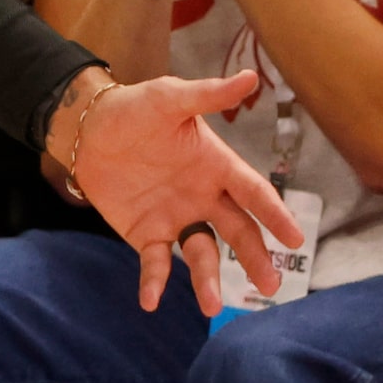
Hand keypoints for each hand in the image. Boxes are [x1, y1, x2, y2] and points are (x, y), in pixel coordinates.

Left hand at [46, 67, 303, 314]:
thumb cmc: (134, 109)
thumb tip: (252, 77)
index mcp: (217, 166)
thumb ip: (207, 94)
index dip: (274, 215)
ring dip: (208, 279)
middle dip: (255, 258)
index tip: (295, 239)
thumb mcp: (170, 98)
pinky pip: (155, 261)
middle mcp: (204, 197)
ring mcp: (176, 217)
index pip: (253, 194)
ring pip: (202, 253)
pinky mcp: (146, 232)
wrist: (87, 128)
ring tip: (211, 305)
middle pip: (237, 232)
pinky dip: (154, 281)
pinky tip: (150, 301)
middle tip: (270, 287)